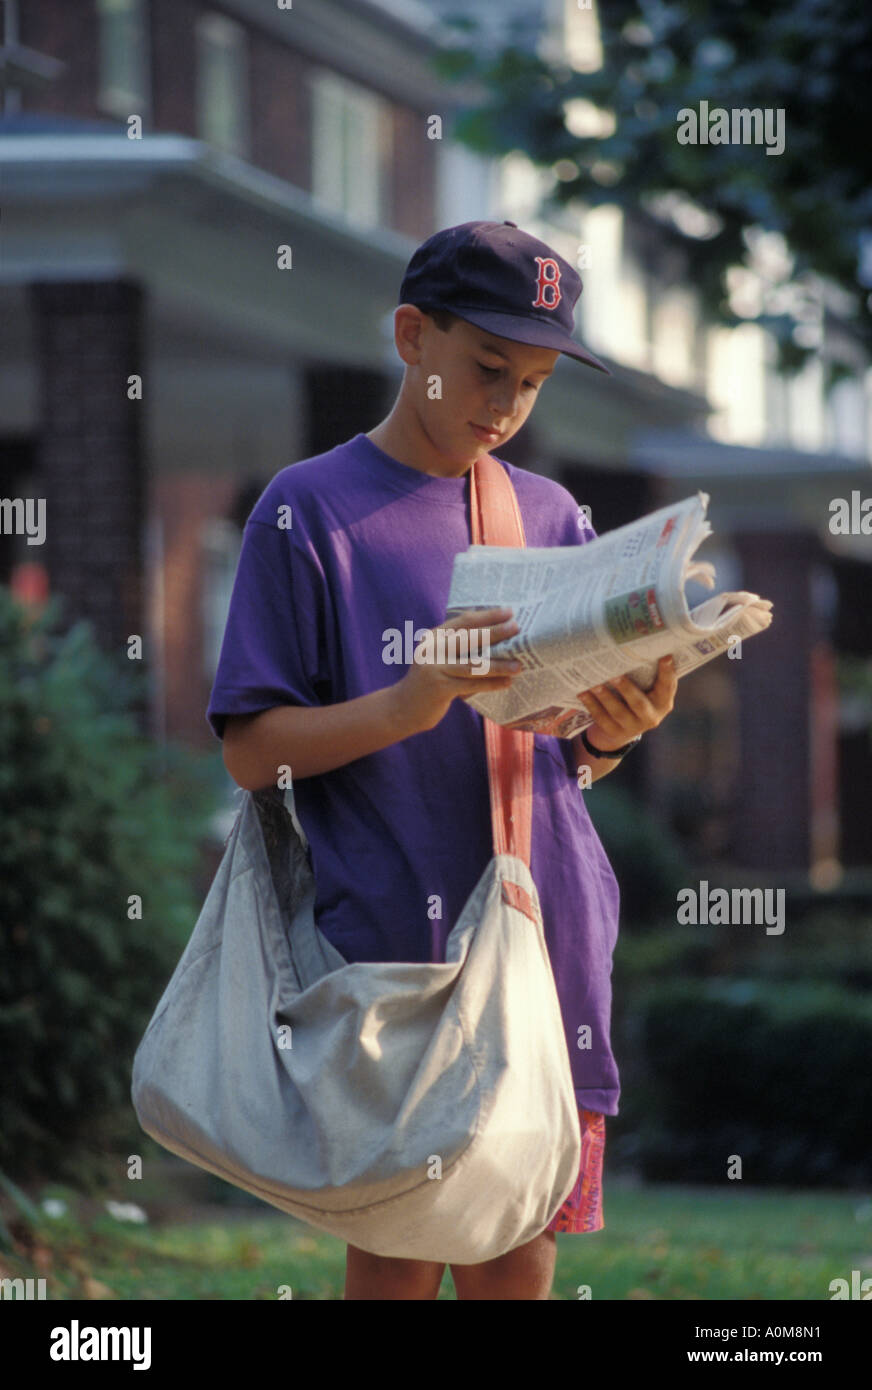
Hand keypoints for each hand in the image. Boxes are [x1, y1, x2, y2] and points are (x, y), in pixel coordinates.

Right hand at [393, 606, 522, 733]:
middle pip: (469, 638)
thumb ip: (456, 648)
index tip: (509, 612)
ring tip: (519, 665)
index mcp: (434, 638)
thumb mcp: (438, 659)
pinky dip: (490, 684)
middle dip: (495, 633)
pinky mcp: (439, 688)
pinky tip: (506, 683)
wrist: (402, 709)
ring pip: (473, 665)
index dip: (487, 616)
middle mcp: (432, 650)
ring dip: (498, 665)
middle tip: (517, 628)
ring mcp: (435, 669)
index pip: (463, 622)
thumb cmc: (429, 682)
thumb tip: (495, 639)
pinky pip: (471, 685)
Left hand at [580, 656, 676, 752]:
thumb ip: (647, 672)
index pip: (668, 687)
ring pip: (618, 712)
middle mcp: (651, 717)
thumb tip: (639, 643)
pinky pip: (602, 719)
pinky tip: (583, 693)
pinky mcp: (615, 732)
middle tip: (615, 676)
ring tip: (594, 684)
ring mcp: (632, 727)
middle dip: (626, 689)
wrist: (622, 728)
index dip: (667, 673)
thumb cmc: (637, 697)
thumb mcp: (647, 688)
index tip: (665, 656)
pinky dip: (591, 705)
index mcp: (663, 702)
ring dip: (605, 697)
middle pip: (639, 704)